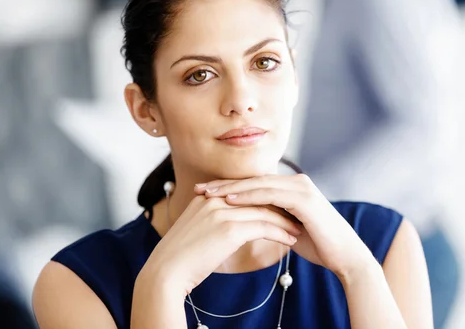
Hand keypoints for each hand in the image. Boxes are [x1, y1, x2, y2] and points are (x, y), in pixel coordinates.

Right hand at [140, 195, 301, 297]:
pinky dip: (280, 233)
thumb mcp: (198, 230)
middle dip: (279, 207)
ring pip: (264, 211)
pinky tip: (290, 240)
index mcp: (206, 197)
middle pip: (256, 198)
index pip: (245, 193)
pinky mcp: (229, 228)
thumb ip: (214, 221)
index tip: (281, 209)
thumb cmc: (181, 258)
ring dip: (284, 221)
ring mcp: (222, 211)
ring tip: (298, 230)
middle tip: (296, 216)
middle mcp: (215, 199)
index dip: (265, 201)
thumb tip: (233, 227)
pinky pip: (264, 227)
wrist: (166, 272)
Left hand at [196, 174, 376, 279]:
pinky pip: (270, 195)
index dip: (229, 188)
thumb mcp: (288, 228)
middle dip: (224, 185)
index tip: (205, 193)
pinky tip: (230, 200)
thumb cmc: (318, 245)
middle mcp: (296, 182)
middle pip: (253, 180)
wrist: (344, 256)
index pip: (254, 184)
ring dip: (231, 189)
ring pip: (258, 185)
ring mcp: (301, 187)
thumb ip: (273, 219)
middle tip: (198, 188)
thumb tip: (251, 222)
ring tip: (208, 193)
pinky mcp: (304, 198)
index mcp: (292, 187)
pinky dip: (248, 196)